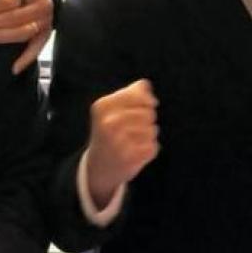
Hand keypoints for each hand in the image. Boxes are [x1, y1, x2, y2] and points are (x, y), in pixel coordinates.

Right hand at [84, 79, 159, 204]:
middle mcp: (108, 123)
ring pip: (152, 130)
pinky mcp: (129, 159)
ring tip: (132, 141)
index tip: (145, 106)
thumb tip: (146, 86)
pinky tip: (135, 152)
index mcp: (102, 106)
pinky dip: (149, 150)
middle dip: (147, 120)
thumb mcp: (111, 108)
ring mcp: (118, 142)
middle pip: (149, 112)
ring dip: (148, 136)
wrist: (97, 166)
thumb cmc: (109, 131)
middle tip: (132, 128)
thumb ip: (130, 93)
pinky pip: (153, 146)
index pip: (139, 95)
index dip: (147, 100)